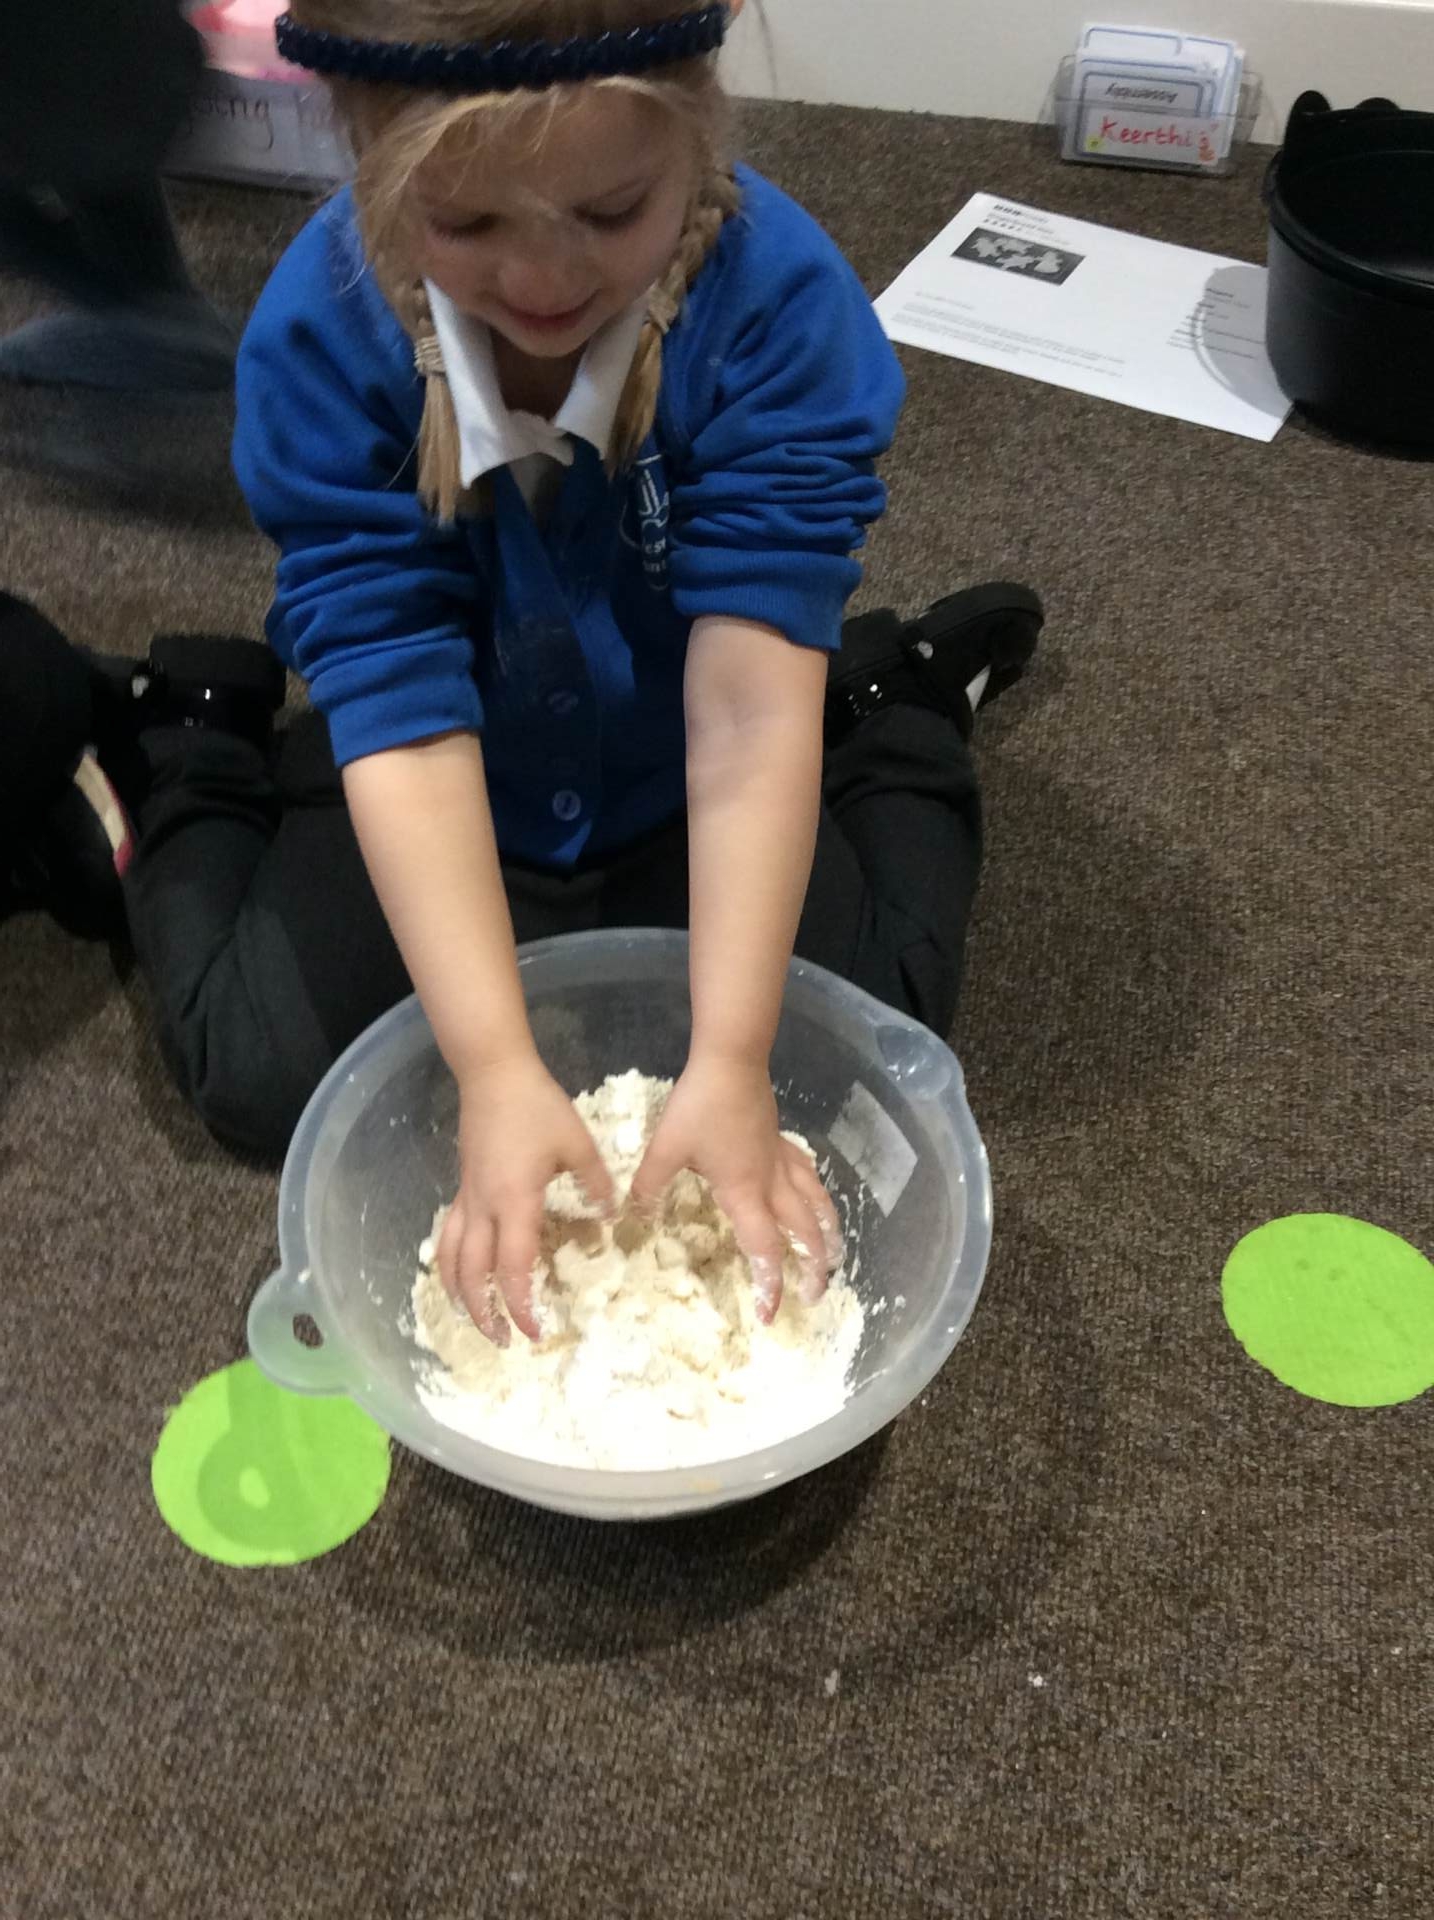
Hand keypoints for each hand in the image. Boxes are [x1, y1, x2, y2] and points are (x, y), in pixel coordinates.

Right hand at [437, 1053, 613, 1345]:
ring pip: (451, 1259)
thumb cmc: (537, 1107)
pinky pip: (448, 1236)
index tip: (535, 1331)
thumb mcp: (579, 1144)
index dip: (521, 1305)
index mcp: (514, 1203)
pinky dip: (450, 1264)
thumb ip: (596, 1183)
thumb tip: (610, 1215)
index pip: (513, 1269)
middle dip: (485, 1314)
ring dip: (460, 1294)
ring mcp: (467, 1199)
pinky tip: (460, 1273)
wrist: (494, 1074)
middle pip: (472, 1275)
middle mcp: (483, 1209)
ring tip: (473, 1318)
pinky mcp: (462, 1188)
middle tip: (503, 1342)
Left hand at [629, 1055, 842, 1323]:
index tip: (770, 1314)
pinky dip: (819, 1197)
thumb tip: (630, 1217)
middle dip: (813, 1269)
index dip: (771, 1284)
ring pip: (817, 1206)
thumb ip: (649, 1186)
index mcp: (745, 1192)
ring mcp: (782, 1162)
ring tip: (836, 1257)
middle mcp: (772, 1183)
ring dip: (828, 1236)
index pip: (765, 1248)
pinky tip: (816, 1201)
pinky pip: (809, 1178)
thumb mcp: (666, 1148)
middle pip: (804, 1234)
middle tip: (812, 1297)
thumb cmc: (699, 1105)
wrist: (731, 1060)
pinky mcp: (783, 1143)